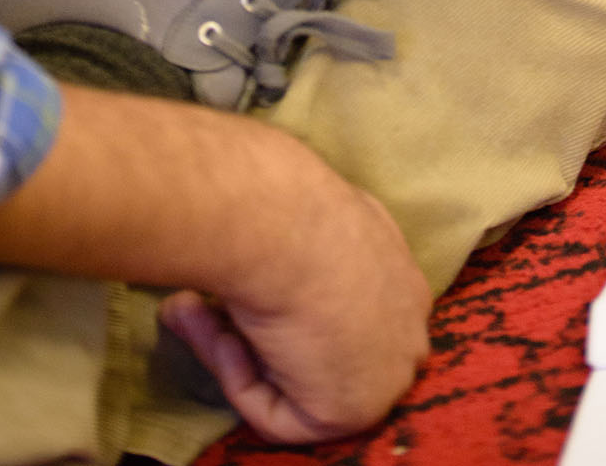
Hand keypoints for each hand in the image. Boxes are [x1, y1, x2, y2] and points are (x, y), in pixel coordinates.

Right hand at [0, 86, 429, 443]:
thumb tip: (210, 248)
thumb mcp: (279, 194)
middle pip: (320, 345)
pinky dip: (243, 380)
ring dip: (240, 349)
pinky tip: (232, 331)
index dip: (280, 299)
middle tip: (202, 301)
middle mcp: (403, 310)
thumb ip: (263, 229)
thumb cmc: (271, 191)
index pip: (343, 297)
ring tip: (204, 306)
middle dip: (259, 330)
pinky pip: (283, 414)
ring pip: (299, 379)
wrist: (276, 212)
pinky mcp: (354, 404)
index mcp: (390, 255)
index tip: (229, 284)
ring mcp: (388, 360)